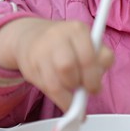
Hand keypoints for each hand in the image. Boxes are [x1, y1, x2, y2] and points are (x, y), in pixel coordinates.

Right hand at [0, 18, 114, 110]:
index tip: (95, 88)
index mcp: (77, 30)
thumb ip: (100, 59)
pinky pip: (46, 88)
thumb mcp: (88, 43)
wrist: (31, 37)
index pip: (88, 57)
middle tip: (84, 91)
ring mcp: (40, 51)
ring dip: (68, 94)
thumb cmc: (68, 44)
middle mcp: (56, 37)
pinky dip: (58, 99)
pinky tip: (64, 100)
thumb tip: (97, 85)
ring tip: (73, 93)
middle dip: (80, 84)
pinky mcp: (29, 66)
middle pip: (68, 67)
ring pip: (55, 82)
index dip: (93, 77)